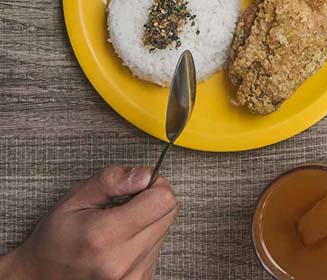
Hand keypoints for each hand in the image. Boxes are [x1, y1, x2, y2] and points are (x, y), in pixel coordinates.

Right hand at [0, 166, 177, 279]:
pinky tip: (122, 240)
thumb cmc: (54, 240)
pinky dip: (146, 238)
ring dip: (149, 220)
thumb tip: (144, 174)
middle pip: (169, 212)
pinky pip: (158, 248)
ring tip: (120, 224)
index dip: (154, 183)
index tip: (139, 183)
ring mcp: (133, 275)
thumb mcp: (74, 200)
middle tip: (128, 201)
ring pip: (165, 229)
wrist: (40, 278)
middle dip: (153, 199)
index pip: (162, 200)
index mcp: (105, 235)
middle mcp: (123, 260)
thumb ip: (111, 181)